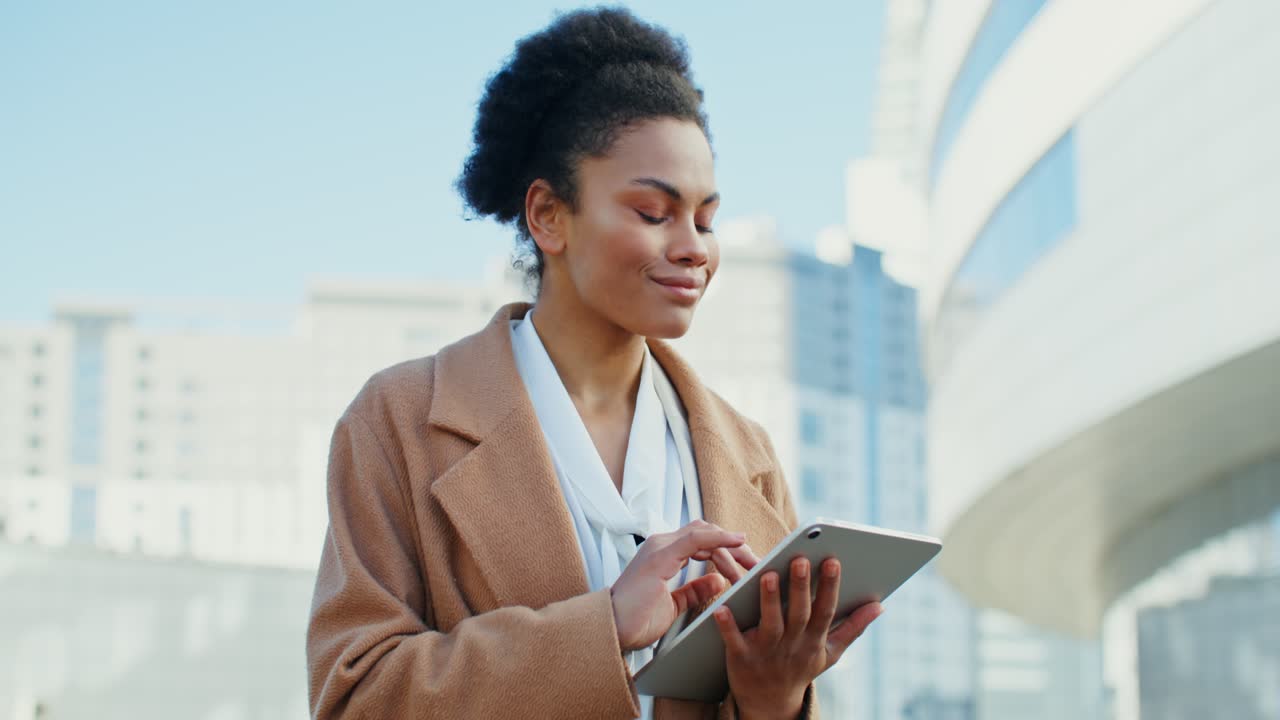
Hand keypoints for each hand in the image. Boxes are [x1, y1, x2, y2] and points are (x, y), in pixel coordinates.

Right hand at [610, 519, 759, 650]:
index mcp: (664, 554)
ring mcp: (660, 547)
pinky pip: (696, 538)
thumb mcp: (675, 604)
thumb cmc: (636, 620)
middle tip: (757, 562)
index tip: (748, 563)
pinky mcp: (661, 555)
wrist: (612, 630)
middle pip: (707, 533)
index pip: (701, 541)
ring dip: (732, 545)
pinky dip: (719, 537)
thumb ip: (695, 590)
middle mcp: (661, 544)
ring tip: (752, 559)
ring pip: (705, 533)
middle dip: (734, 546)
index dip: (726, 549)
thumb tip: (718, 581)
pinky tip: (737, 541)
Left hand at [713, 557, 882, 719]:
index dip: (830, 587)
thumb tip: (880, 606)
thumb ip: (853, 628)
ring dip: (768, 601)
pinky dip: (728, 626)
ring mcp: (766, 653)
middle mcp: (792, 645)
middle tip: (800, 559)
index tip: (833, 560)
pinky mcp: (741, 659)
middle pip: (798, 614)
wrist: (769, 704)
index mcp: (814, 641)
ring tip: (767, 574)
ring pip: (770, 625)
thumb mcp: (830, 653)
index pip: (825, 611)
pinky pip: (734, 641)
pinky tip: (722, 607)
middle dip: (800, 587)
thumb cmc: (800, 667)